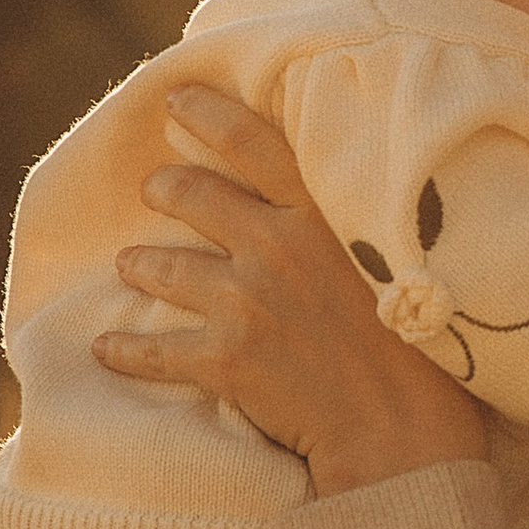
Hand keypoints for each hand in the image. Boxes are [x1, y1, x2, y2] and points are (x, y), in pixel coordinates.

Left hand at [93, 84, 495, 498]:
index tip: (176, 97)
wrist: (404, 431)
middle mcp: (276, 246)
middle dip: (164, 187)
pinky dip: (124, 350)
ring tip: (132, 264)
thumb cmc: (422, 352)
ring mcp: (245, 303)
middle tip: (155, 188)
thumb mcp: (401, 262)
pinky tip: (106, 348)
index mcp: (324, 215)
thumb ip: (356, 226)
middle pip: (192, 195)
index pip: (253, 142)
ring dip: (140, 263)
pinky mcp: (224, 359)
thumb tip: (329, 205)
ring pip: (161, 266)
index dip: (208, 112)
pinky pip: (152, 349)